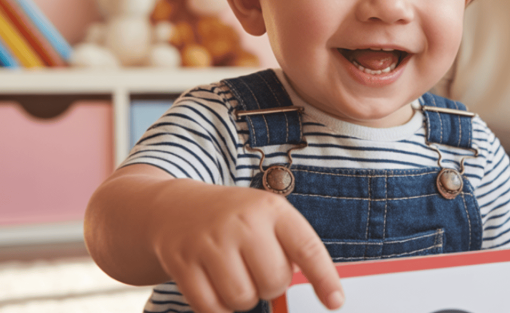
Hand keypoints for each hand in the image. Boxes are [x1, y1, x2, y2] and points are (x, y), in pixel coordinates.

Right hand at [148, 176, 344, 311]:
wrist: (174, 207)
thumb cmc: (233, 218)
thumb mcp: (266, 216)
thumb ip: (290, 247)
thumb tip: (320, 292)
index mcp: (271, 209)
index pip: (306, 248)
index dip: (324, 278)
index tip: (336, 301)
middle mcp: (242, 223)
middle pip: (273, 282)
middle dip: (270, 286)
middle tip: (257, 269)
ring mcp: (209, 242)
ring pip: (242, 299)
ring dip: (243, 298)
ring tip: (236, 275)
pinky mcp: (181, 262)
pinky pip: (210, 307)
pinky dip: (217, 307)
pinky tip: (214, 285)